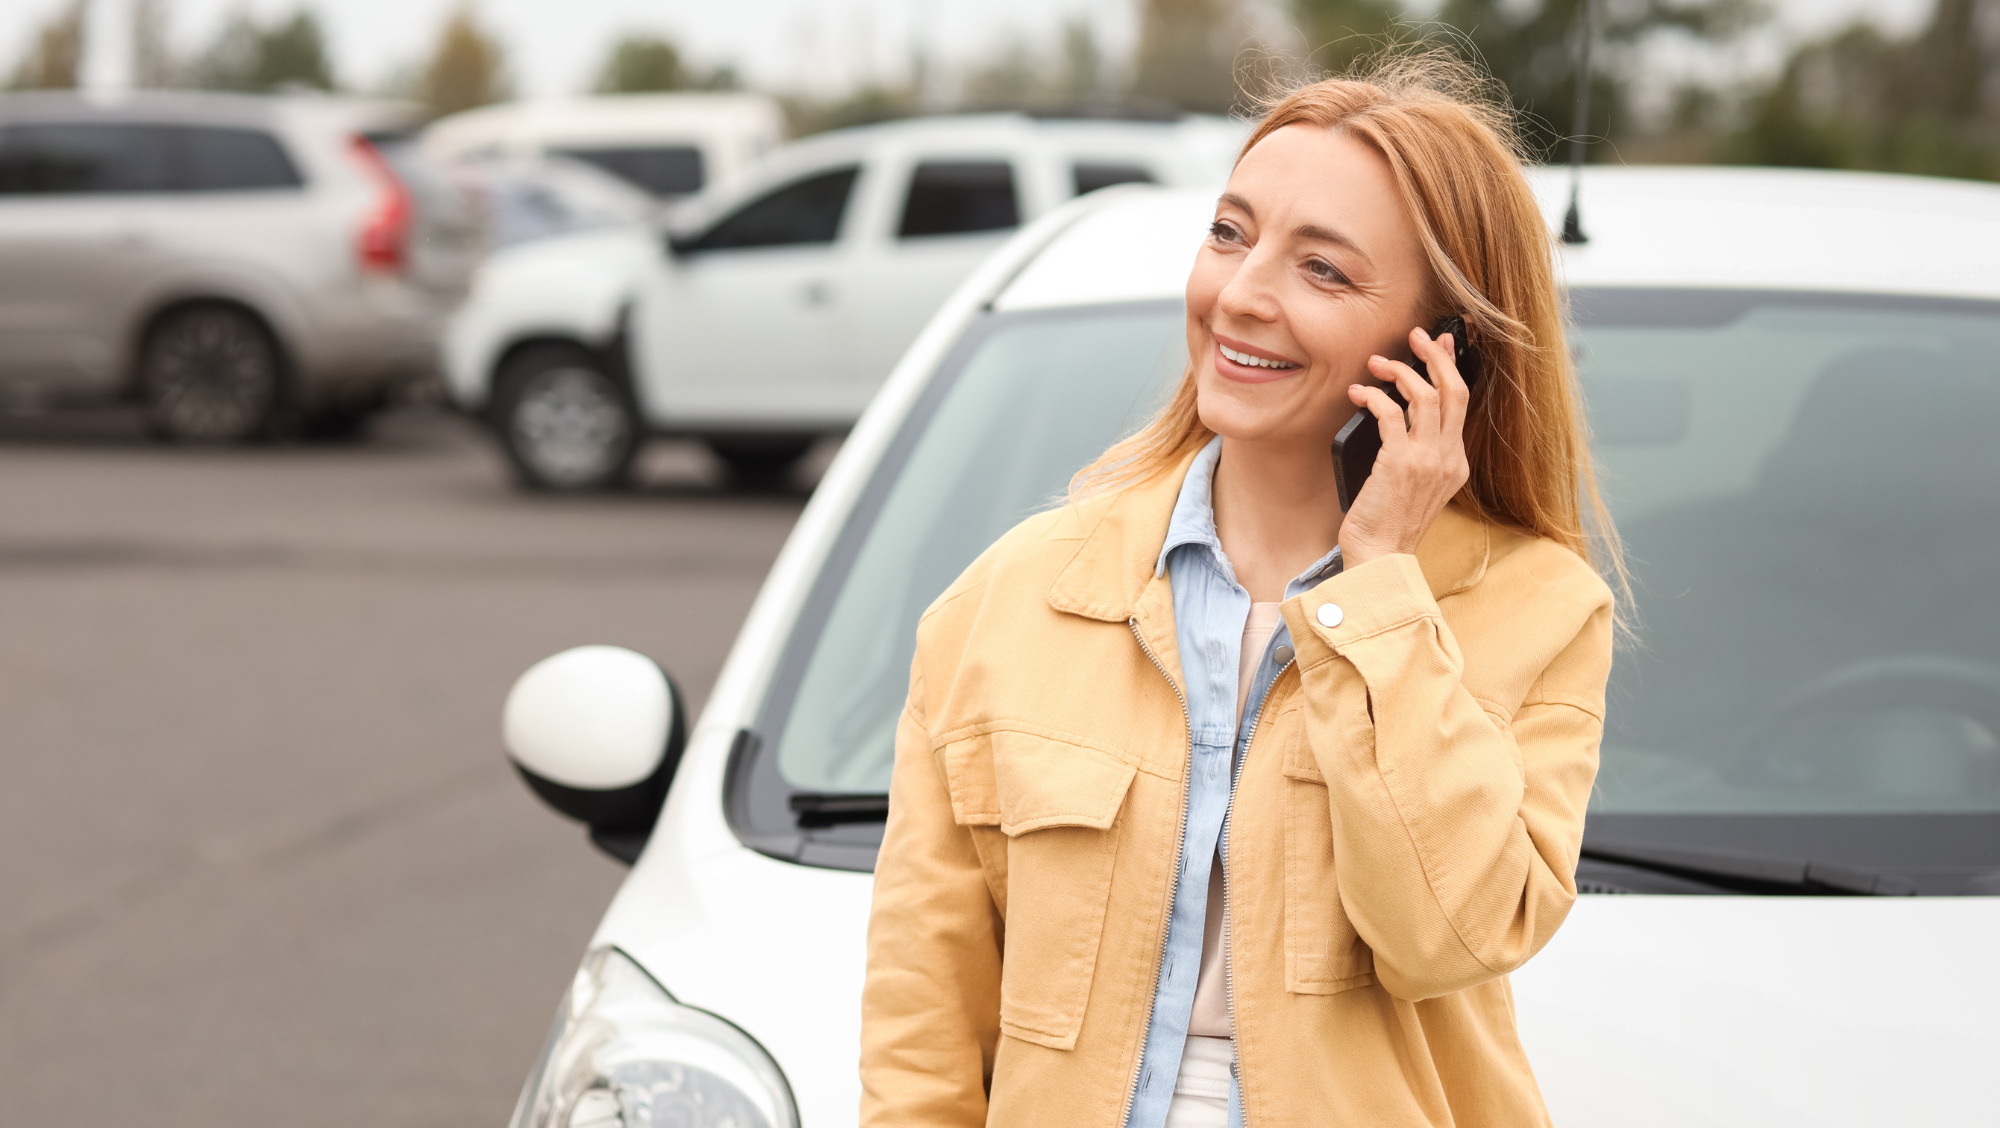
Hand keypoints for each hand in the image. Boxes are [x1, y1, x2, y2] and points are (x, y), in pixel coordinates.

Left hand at [1338, 326, 1471, 566]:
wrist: (1380, 559)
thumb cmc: (1387, 525)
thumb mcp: (1413, 486)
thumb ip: (1417, 454)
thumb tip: (1398, 415)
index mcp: (1455, 463)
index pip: (1460, 404)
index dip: (1450, 368)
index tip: (1440, 345)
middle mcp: (1448, 458)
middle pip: (1453, 391)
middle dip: (1436, 355)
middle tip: (1417, 335)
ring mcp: (1427, 460)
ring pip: (1426, 395)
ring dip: (1400, 370)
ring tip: (1377, 362)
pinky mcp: (1400, 463)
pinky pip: (1391, 413)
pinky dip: (1374, 396)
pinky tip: (1358, 394)